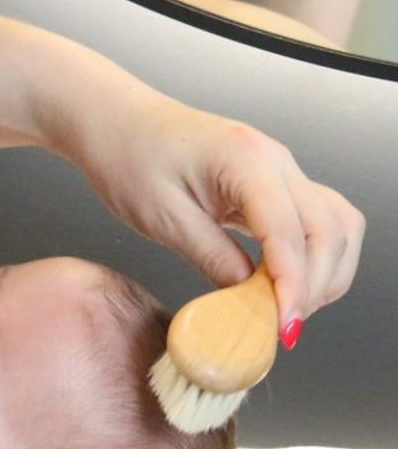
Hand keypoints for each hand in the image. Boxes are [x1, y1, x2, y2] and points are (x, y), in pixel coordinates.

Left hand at [78, 93, 363, 344]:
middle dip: (314, 284)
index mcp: (245, 160)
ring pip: (335, 224)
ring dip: (325, 270)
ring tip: (288, 308)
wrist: (113, 121)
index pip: (290, 233)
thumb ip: (210, 256)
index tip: (284, 328)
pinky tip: (287, 281)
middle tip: (282, 326)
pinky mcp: (271, 180)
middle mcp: (274, 158)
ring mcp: (278, 167)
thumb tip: (249, 299)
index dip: (293, 286)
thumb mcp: (160, 216)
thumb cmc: (127, 156)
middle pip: (328, 229)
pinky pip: (316, 218)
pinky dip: (314, 253)